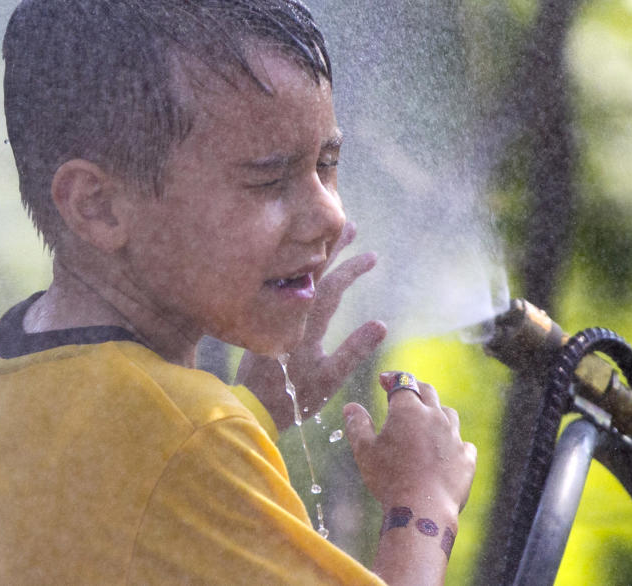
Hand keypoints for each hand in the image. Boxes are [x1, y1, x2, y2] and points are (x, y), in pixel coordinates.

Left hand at [236, 223, 386, 430]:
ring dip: (318, 255)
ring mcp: (275, 312)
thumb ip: (354, 351)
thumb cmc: (291, 397)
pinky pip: (285, 282)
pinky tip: (306, 263)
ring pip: (299, 274)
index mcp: (305, 324)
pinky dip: (300, 268)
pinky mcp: (266, 317)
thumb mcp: (329, 379)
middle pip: (313, 270)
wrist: (250, 405)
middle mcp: (289, 311)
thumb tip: (381, 324)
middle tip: (351, 225)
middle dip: (334, 247)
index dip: (352, 269)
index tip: (372, 256)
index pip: (331, 287)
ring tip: (333, 237)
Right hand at [343, 372, 476, 514]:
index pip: (402, 382)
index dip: (392, 378)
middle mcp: (435, 417)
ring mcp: (454, 437)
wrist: (423, 510)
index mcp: (409, 410)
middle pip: (428, 392)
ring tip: (427, 420)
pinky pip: (463, 443)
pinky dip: (454, 442)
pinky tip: (447, 450)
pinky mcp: (466, 458)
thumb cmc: (389, 479)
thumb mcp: (365, 451)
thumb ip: (357, 425)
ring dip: (437, 413)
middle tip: (405, 392)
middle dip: (415, 388)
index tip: (384, 379)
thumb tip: (350, 407)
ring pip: (448, 414)